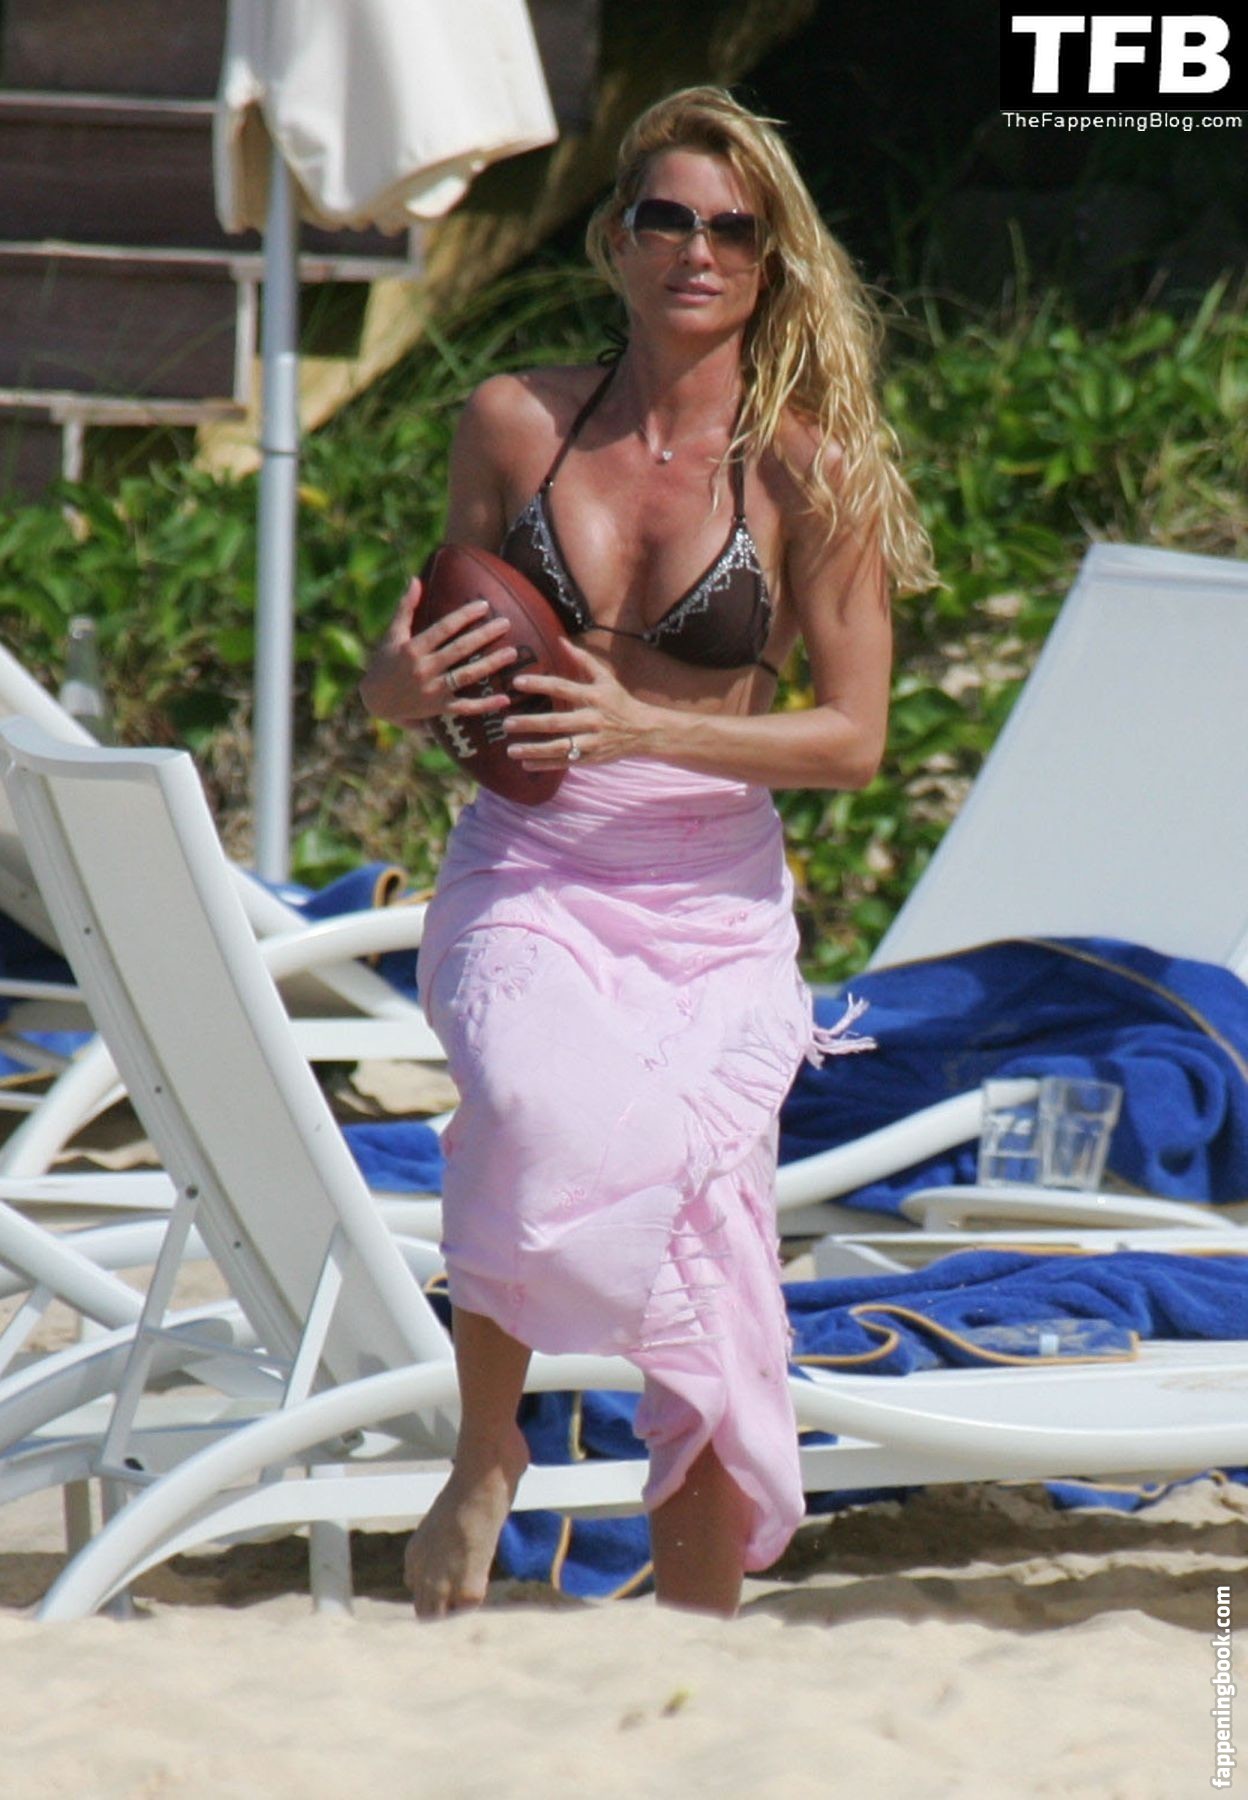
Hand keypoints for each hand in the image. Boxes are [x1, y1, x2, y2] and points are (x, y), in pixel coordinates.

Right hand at [358, 578, 517, 727]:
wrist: (375, 701)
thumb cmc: (385, 663)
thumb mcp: (392, 635)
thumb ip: (405, 608)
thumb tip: (415, 579)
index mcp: (413, 648)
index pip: (443, 628)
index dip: (464, 616)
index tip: (485, 605)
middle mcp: (424, 668)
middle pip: (459, 650)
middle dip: (483, 636)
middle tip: (506, 623)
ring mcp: (432, 690)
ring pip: (465, 676)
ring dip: (490, 665)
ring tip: (512, 653)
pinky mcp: (438, 708)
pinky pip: (465, 707)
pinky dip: (485, 705)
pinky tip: (505, 699)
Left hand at [502, 640, 655, 768]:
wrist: (643, 730)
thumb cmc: (619, 701)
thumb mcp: (605, 678)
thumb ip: (582, 660)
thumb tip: (561, 640)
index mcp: (593, 696)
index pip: (562, 687)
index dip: (539, 684)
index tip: (517, 683)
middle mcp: (592, 719)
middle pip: (556, 722)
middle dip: (530, 723)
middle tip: (507, 722)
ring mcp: (591, 741)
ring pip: (559, 747)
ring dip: (533, 749)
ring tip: (511, 749)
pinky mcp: (591, 758)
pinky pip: (564, 762)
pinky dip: (544, 764)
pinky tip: (525, 764)